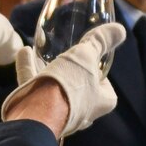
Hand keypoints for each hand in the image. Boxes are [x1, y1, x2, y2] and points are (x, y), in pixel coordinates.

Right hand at [2, 23, 125, 136]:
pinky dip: (30, 69)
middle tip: (70, 59)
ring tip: (43, 53)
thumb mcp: (86, 57)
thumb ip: (100, 42)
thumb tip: (120, 30)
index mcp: (99, 104)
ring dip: (49, 71)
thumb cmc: (69, 86)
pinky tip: (25, 52)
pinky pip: (34, 88)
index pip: (108, 92)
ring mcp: (57, 115)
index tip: (96, 63)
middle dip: (74, 76)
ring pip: (55, 91)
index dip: (103, 78)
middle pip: (81, 93)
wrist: (37, 111)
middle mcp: (80, 114)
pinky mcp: (36, 112)